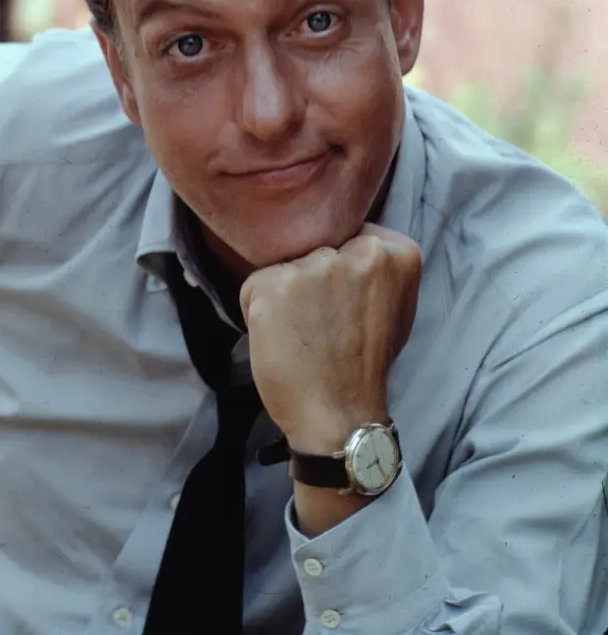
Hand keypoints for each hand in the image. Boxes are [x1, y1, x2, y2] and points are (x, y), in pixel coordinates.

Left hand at [240, 224, 420, 453]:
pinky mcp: (275, 284)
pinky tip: (282, 339)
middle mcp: (360, 251)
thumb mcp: (393, 305)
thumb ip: (375, 268)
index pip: (349, 234)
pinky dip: (258, 311)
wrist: (339, 417)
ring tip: (304, 332)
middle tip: (324, 323)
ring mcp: (316, 266)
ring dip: (285, 294)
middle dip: (313, 279)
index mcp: (395, 252)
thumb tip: (346, 239)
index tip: (346, 304)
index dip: (340, 270)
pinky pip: (255, 285)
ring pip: (285, 265)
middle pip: (316, 247)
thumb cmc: (364, 365)